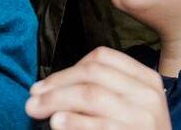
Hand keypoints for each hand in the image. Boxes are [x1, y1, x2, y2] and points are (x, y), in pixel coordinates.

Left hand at [25, 47, 169, 129]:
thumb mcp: (129, 107)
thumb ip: (101, 90)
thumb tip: (49, 88)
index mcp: (146, 79)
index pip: (102, 58)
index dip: (67, 69)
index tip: (44, 85)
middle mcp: (148, 94)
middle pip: (92, 74)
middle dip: (56, 84)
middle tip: (32, 99)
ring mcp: (144, 117)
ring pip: (91, 94)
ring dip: (56, 100)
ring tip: (36, 110)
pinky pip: (99, 125)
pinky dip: (73, 122)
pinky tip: (57, 122)